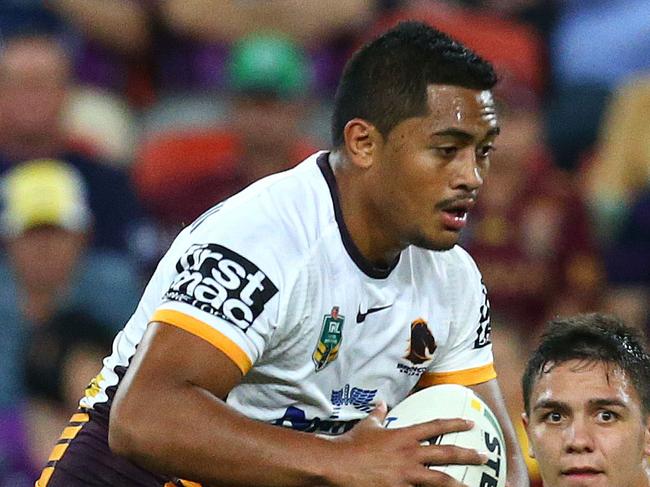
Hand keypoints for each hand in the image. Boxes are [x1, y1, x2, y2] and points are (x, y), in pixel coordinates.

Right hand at [329, 402, 485, 486]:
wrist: (337, 463)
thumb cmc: (351, 444)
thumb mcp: (367, 426)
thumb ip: (377, 415)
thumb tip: (381, 404)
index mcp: (404, 436)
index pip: (434, 427)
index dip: (454, 424)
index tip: (469, 423)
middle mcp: (410, 454)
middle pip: (445, 454)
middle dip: (467, 455)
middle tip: (484, 456)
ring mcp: (406, 475)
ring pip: (440, 481)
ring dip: (458, 485)